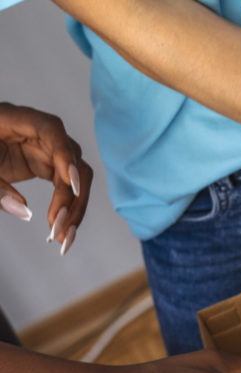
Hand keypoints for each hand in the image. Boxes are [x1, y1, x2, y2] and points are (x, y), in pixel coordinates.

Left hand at [0, 102, 91, 253]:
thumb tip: (24, 212)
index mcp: (15, 119)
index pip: (51, 129)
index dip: (65, 155)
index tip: (73, 186)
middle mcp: (38, 134)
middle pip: (72, 160)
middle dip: (72, 197)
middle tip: (61, 228)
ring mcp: (44, 150)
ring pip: (77, 178)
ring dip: (74, 208)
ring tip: (64, 237)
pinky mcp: (45, 166)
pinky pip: (66, 188)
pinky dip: (65, 209)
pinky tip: (60, 230)